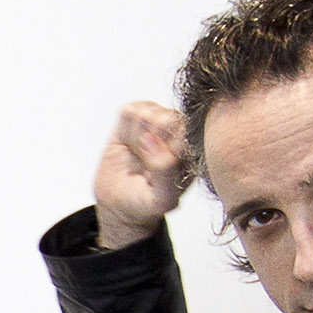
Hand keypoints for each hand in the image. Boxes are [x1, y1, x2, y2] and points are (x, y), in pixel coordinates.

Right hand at [93, 100, 192, 250]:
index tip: (156, 167)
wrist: (119, 202)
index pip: (185, 134)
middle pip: (165, 118)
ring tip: (138, 154)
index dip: (165, 149)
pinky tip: (129, 144)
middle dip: (148, 141)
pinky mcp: (137, 114)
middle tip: (145, 161)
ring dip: (135, 137)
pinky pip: (128, 111)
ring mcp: (158, 119)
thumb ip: (164, 172)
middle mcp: (180, 130)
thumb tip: (151, 139)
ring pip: (145, 112)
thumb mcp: (160, 198)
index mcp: (193, 150)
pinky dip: (124, 129)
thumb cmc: (146, 202)